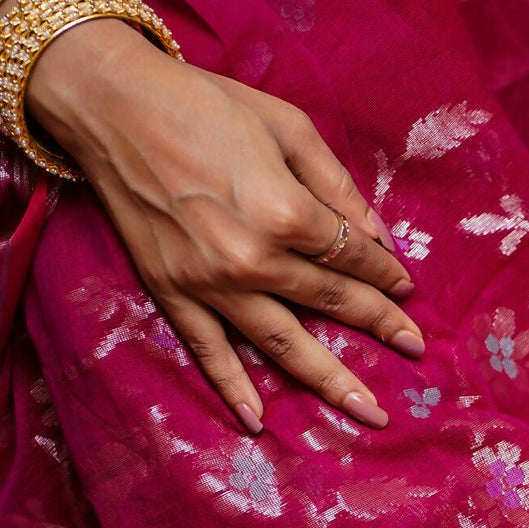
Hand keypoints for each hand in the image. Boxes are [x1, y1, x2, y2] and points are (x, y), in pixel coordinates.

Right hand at [30, 19, 420, 433]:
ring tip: (369, 413)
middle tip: (415, 351)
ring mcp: (211, 285)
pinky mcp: (172, 294)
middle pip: (330, 302)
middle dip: (379, 325)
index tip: (407, 289)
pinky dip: (233, 389)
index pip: (352, 256)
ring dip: (330, 381)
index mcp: (286, 212)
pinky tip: (258, 423)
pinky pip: (210, 352)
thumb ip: (338, 186)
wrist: (113, 105)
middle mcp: (254, 260)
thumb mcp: (287, 126)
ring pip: (283, 344)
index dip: (384, 272)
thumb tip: (381, 239)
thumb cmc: (205, 104)